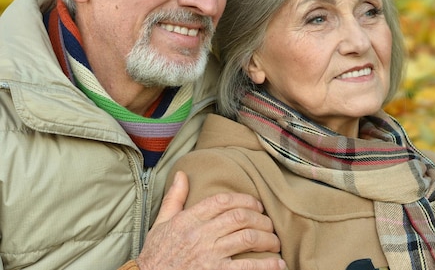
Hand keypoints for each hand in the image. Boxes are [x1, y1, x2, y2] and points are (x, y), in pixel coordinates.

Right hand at [136, 171, 285, 269]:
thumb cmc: (156, 256)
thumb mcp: (160, 225)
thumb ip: (174, 199)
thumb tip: (182, 174)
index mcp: (188, 220)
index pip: (222, 201)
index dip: (245, 199)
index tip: (256, 204)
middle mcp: (200, 235)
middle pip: (241, 217)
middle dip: (261, 218)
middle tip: (269, 222)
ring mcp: (209, 256)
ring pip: (248, 238)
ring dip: (267, 238)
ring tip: (274, 241)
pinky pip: (247, 267)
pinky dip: (267, 265)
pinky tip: (278, 264)